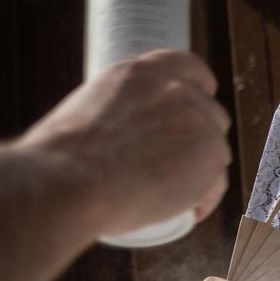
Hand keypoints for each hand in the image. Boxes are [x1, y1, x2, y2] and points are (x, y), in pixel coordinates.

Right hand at [18, 49, 231, 237]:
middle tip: (176, 165)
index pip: (192, 69)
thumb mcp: (89, 108)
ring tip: (174, 195)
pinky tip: (188, 211)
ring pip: (216, 151)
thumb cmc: (61, 157)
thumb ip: (121, 108)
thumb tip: (131, 130)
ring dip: (202, 172)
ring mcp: (198, 122)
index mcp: (143, 73)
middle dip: (200, 138)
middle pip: (211, 114)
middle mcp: (176, 90)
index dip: (198, 93)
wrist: (66, 182)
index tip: (193, 114)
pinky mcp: (210, 157)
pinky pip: (218, 183)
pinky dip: (204, 200)